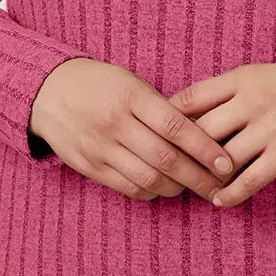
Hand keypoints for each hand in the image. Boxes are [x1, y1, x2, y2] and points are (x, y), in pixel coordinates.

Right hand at [28, 58, 235, 201]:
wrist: (48, 92)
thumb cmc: (101, 84)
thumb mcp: (132, 83)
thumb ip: (163, 108)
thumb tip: (202, 135)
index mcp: (131, 97)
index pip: (176, 127)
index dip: (205, 148)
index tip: (227, 163)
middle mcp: (115, 124)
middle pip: (166, 159)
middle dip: (199, 177)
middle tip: (221, 186)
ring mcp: (100, 148)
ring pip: (148, 179)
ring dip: (178, 188)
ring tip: (196, 187)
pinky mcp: (90, 167)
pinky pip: (129, 188)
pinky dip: (152, 192)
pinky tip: (165, 188)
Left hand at [166, 62, 275, 207]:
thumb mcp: (258, 77)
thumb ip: (224, 92)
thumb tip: (180, 114)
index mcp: (242, 78)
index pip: (191, 98)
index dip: (168, 119)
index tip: (156, 134)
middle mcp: (253, 102)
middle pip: (201, 131)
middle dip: (181, 153)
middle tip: (166, 169)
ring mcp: (270, 128)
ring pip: (222, 158)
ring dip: (204, 177)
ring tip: (192, 187)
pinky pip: (250, 180)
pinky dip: (230, 194)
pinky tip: (219, 200)